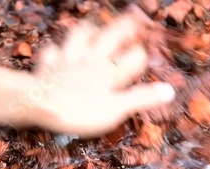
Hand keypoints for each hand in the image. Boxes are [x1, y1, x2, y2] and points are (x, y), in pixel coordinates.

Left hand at [22, 9, 174, 136]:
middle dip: (124, 27)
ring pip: (80, 37)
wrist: (39, 104)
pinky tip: (56, 50)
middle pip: (111, 38)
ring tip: (92, 26)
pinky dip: (55, 50)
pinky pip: (52, 52)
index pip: (134, 58)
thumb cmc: (80, 110)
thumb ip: (141, 98)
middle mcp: (92, 61)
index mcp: (110, 72)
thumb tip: (170, 91)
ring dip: (87, 30)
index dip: (142, 55)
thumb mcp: (116, 109)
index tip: (149, 49)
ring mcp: (69, 61)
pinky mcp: (49, 66)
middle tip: (133, 17)